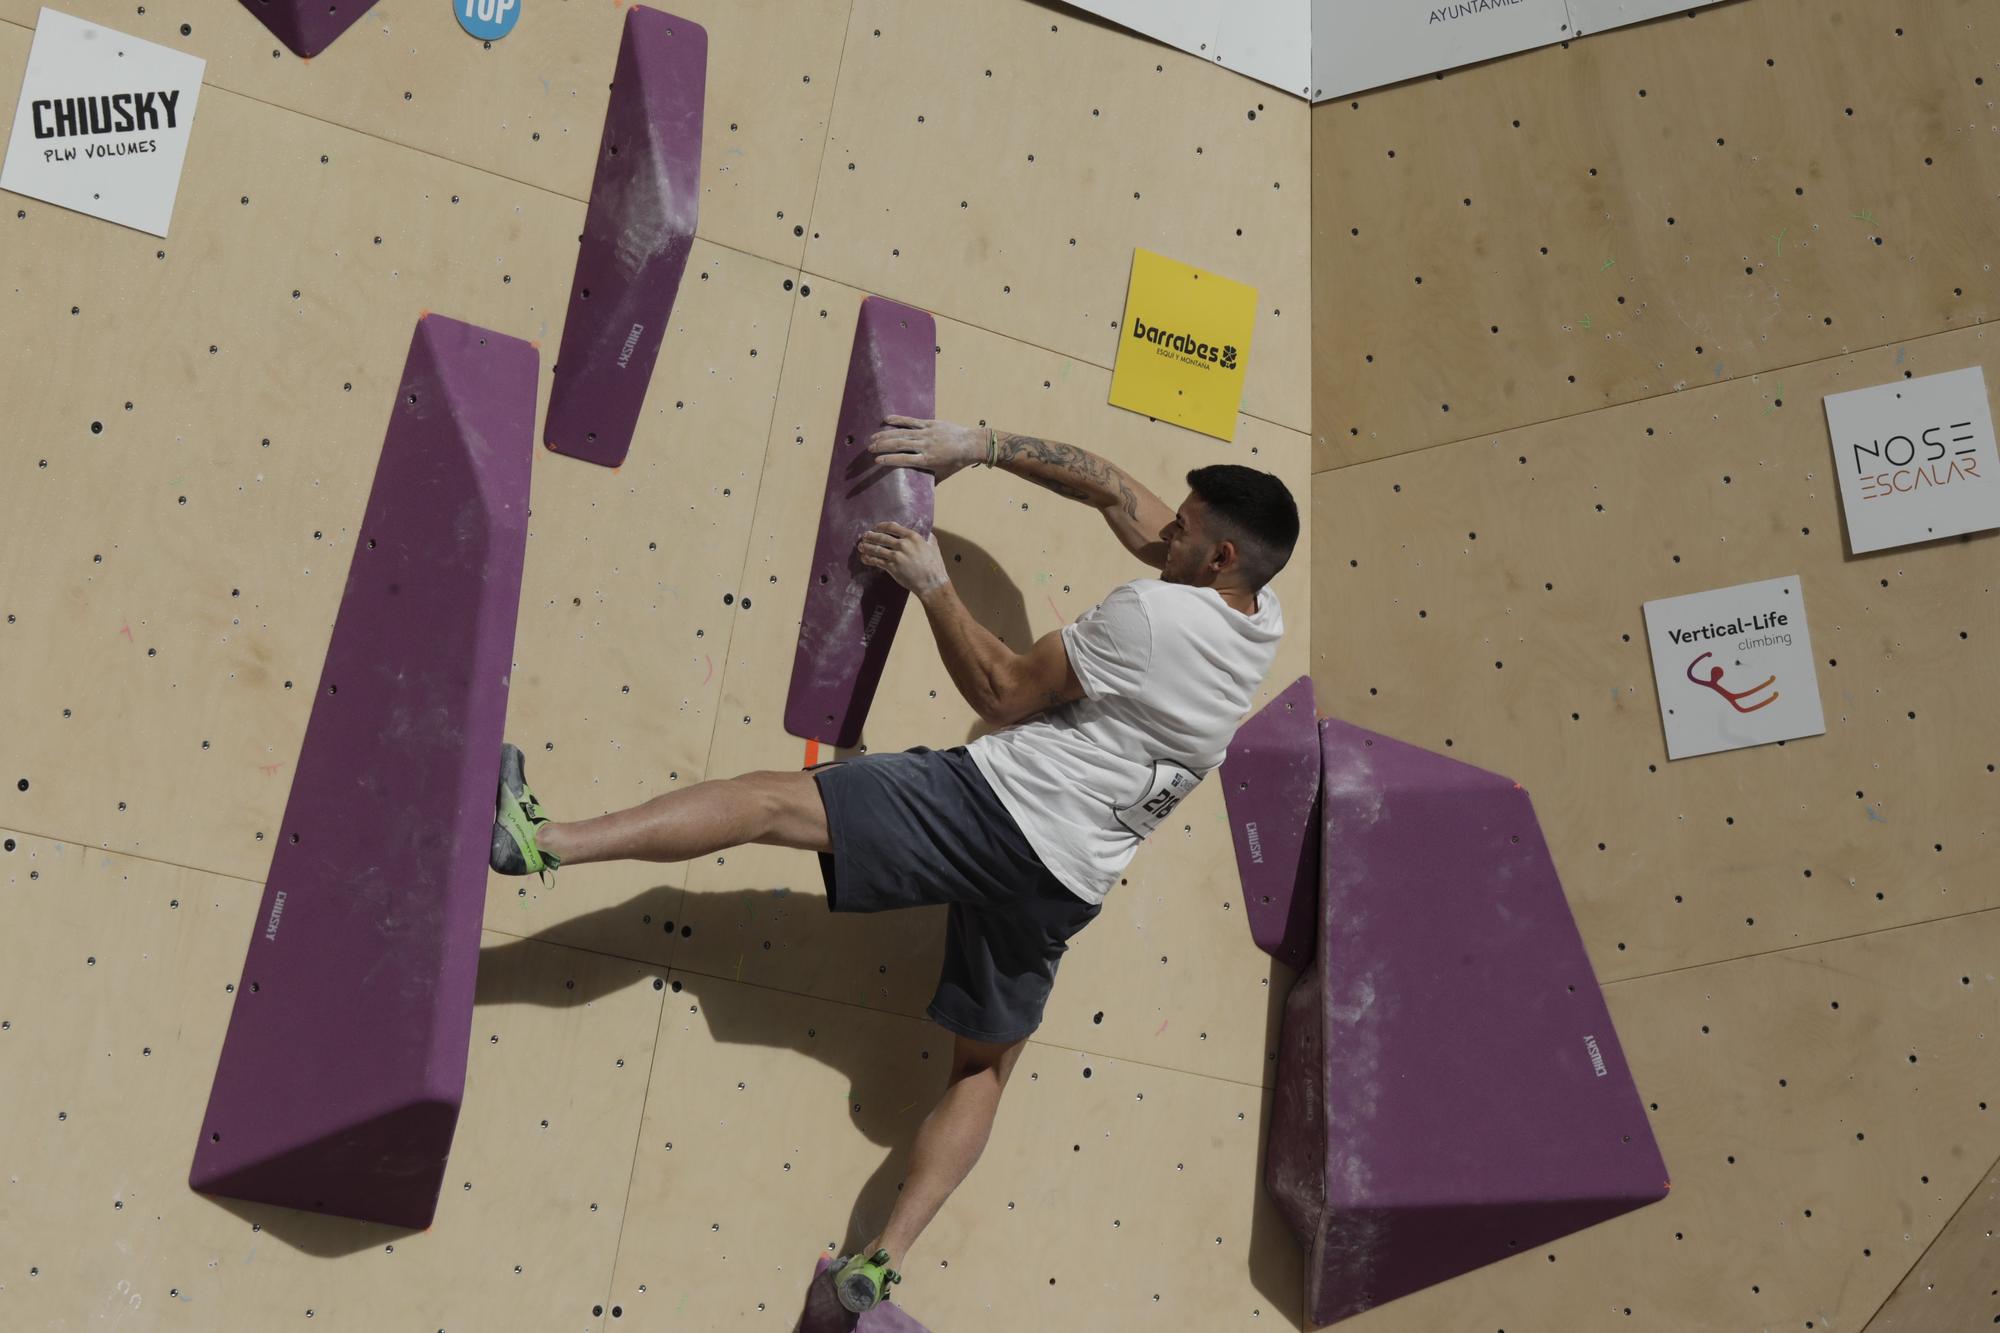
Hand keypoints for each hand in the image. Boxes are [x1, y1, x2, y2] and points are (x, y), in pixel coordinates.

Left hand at [857, 521, 947, 595]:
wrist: (932, 583)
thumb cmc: (935, 565)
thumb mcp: (933, 545)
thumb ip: (927, 537)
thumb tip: (925, 532)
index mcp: (912, 536)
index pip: (892, 527)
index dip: (881, 526)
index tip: (876, 527)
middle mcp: (903, 544)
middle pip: (881, 537)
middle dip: (871, 536)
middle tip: (864, 536)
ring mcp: (896, 556)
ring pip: (877, 549)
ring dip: (866, 547)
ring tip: (861, 546)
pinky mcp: (892, 567)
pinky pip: (877, 561)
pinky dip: (868, 559)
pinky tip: (864, 558)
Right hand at [867, 415, 987, 484]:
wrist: (972, 444)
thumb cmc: (957, 462)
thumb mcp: (943, 475)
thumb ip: (930, 482)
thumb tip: (918, 494)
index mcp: (928, 460)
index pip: (904, 460)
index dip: (889, 460)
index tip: (877, 461)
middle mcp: (925, 446)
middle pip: (899, 445)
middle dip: (882, 446)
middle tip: (869, 448)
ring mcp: (927, 433)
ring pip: (902, 433)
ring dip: (885, 434)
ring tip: (872, 437)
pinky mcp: (930, 423)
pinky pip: (911, 420)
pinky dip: (898, 420)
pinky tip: (886, 419)